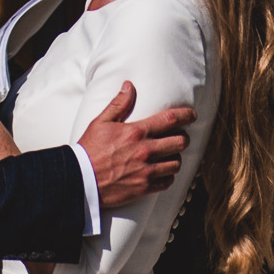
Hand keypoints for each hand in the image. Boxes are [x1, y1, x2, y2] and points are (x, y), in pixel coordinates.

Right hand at [79, 82, 191, 208]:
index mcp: (136, 132)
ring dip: (175, 157)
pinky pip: (168, 181)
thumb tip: (129, 85)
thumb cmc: (89, 149)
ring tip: (169, 155)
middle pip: (180, 142)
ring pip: (176, 163)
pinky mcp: (144, 187)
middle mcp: (145, 151)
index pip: (171, 120)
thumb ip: (118, 104)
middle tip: (178, 137)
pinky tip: (162, 172)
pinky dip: (168, 176)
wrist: (81, 179)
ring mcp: (147, 170)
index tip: (192, 114)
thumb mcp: (100, 122)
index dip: (186, 115)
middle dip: (182, 138)